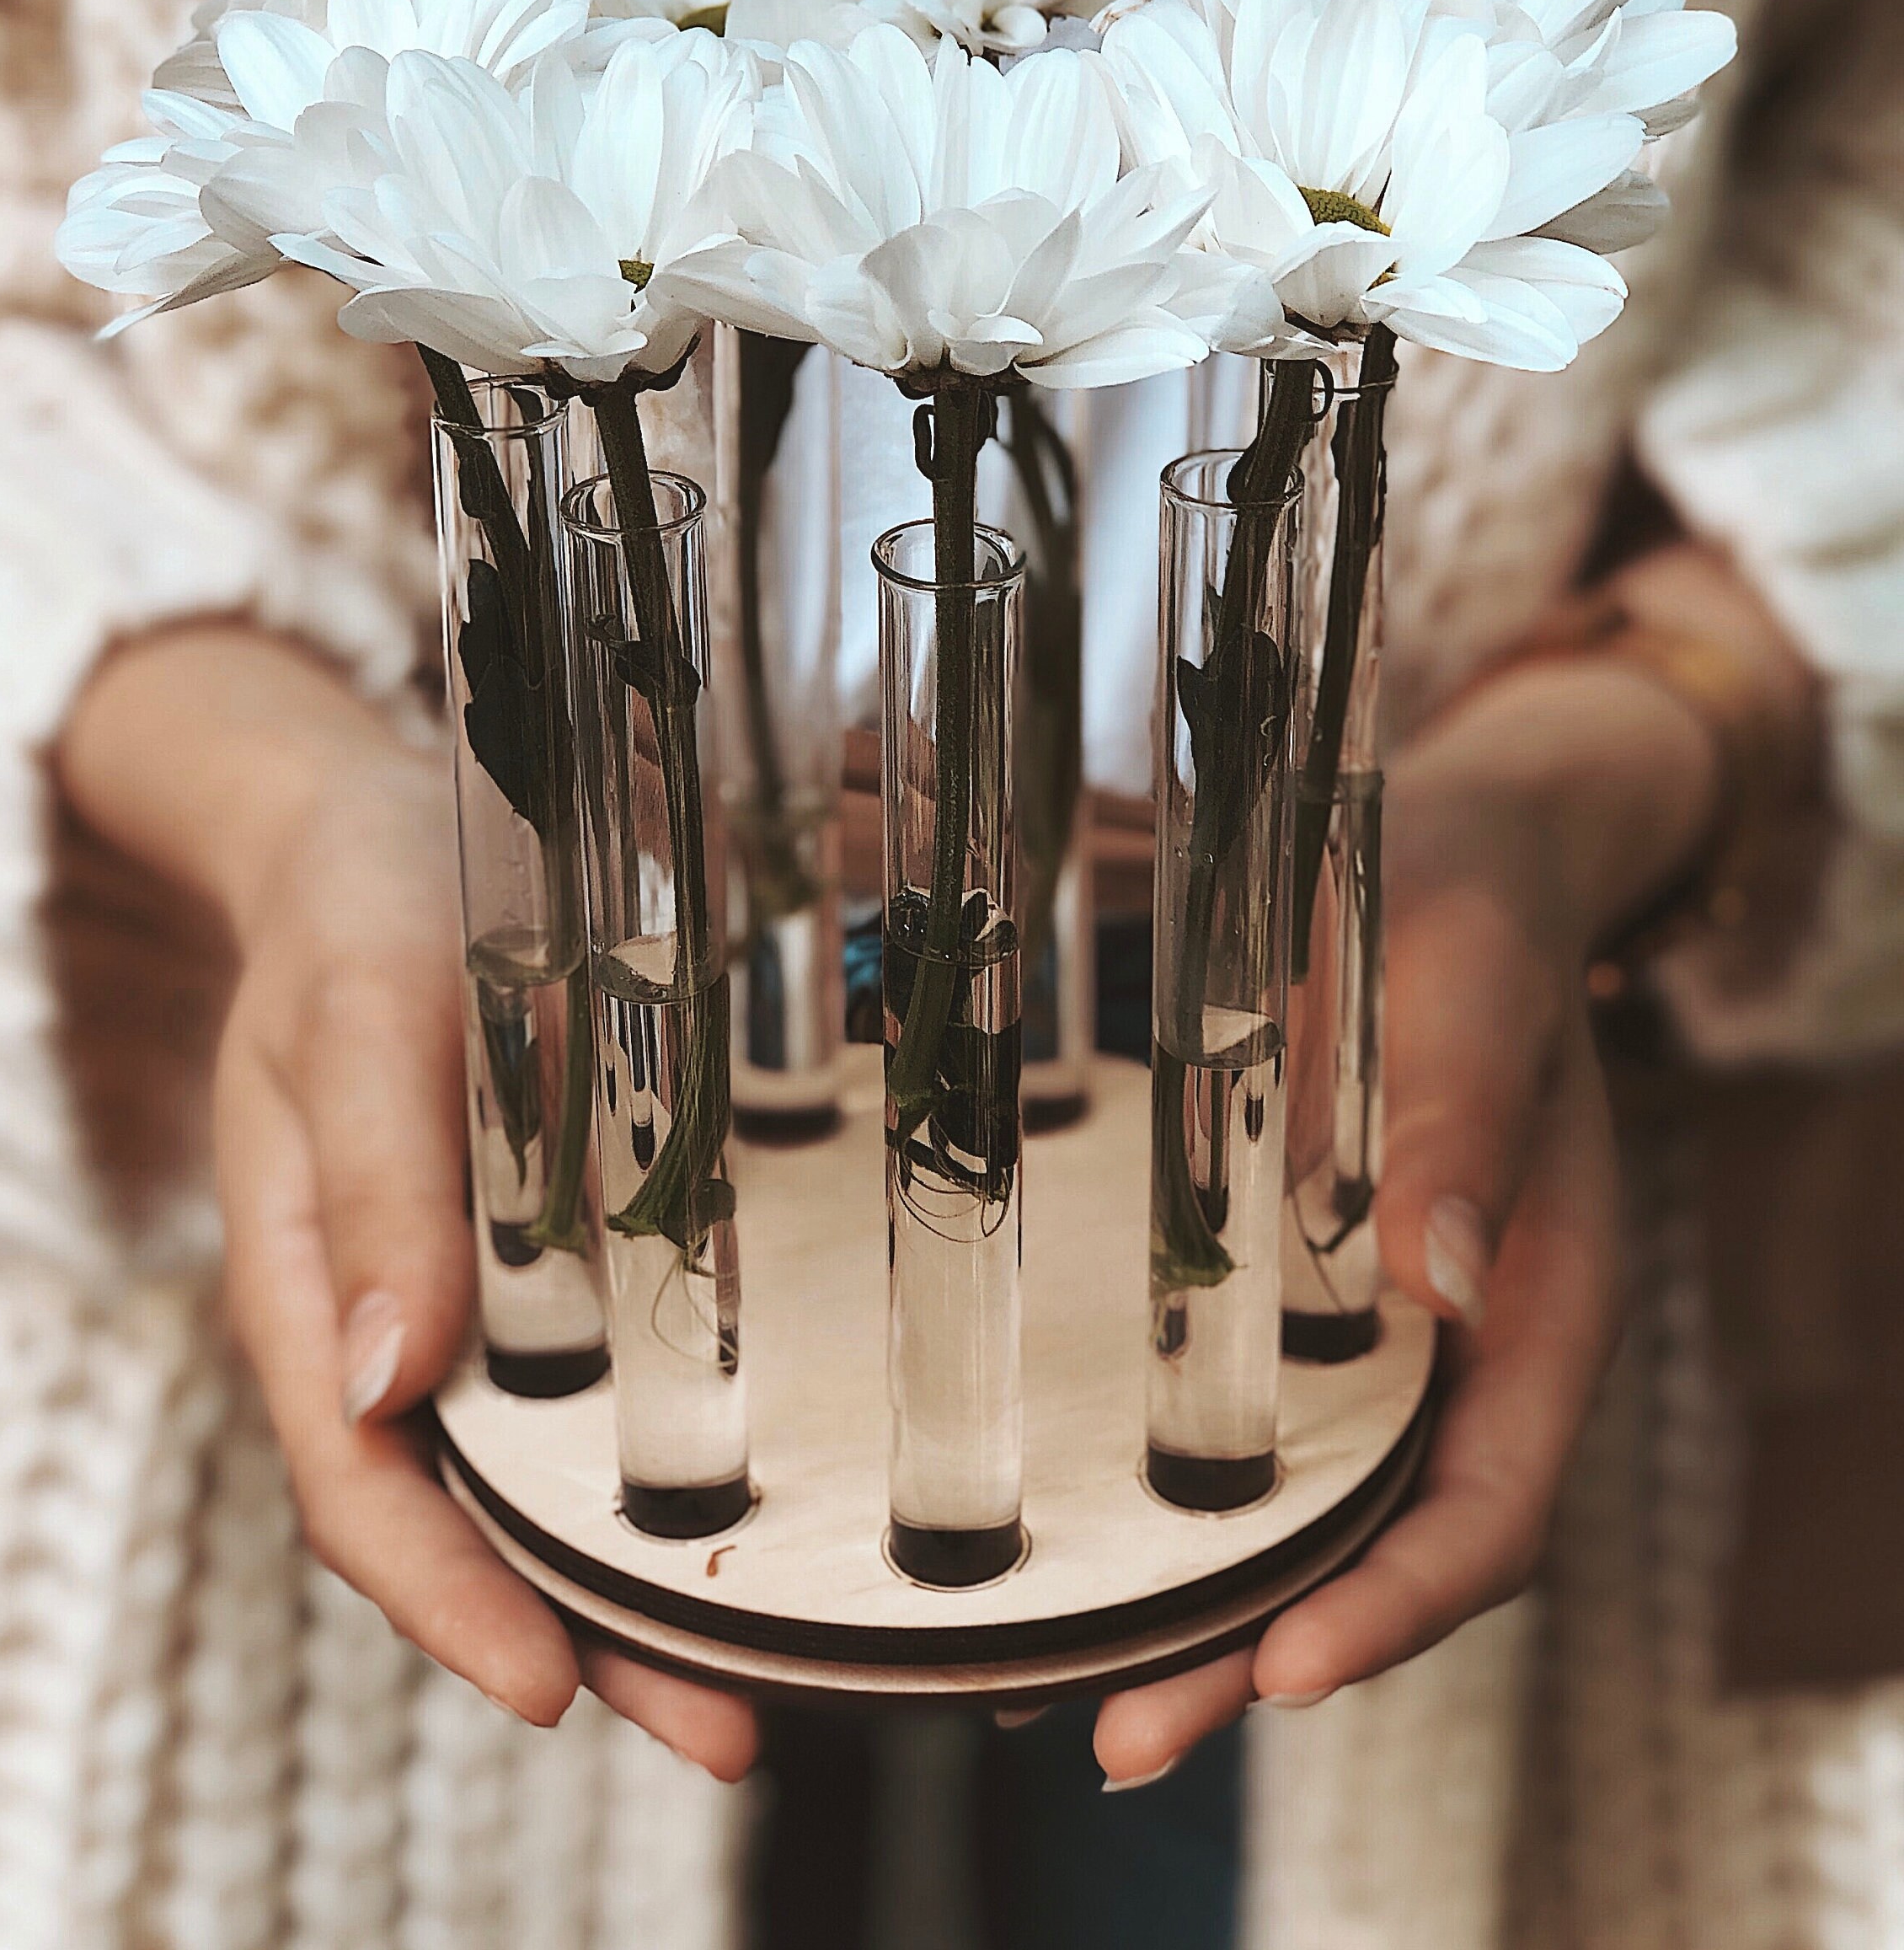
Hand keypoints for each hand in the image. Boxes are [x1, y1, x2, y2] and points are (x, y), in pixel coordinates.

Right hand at [59, 623, 757, 1777]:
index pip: (364, 1491)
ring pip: (550, 1476)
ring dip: (648, 1579)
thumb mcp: (352, 1015)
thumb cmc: (357, 910)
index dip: (450, 1603)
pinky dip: (671, 1456)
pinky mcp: (551, 1246)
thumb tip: (390, 1377)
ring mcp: (476, 1293)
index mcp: (313, 1285)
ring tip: (781, 1665)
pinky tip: (773, 1491)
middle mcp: (399, 1319)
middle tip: (727, 1728)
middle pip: (475, 1524)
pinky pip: (601, 1380)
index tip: (552, 1688)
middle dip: (590, 1640)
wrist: (383, 828)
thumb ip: (374, 1179)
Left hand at [1095, 592, 1743, 1782]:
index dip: (1397, 1605)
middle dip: (1253, 1655)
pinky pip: (1233, 1422)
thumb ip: (1463, 1120)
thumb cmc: (1467, 902)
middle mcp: (1451, 1345)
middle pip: (1372, 1549)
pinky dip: (1156, 1498)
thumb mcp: (1471, 984)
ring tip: (1047, 1690)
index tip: (1289, 1671)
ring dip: (1188, 1607)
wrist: (1437, 847)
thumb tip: (1430, 1283)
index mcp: (1534, 1302)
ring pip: (1292, 1511)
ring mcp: (1368, 1330)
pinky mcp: (1287, 1288)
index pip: (1487, 1506)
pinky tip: (1049, 1540)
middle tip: (1116, 1735)